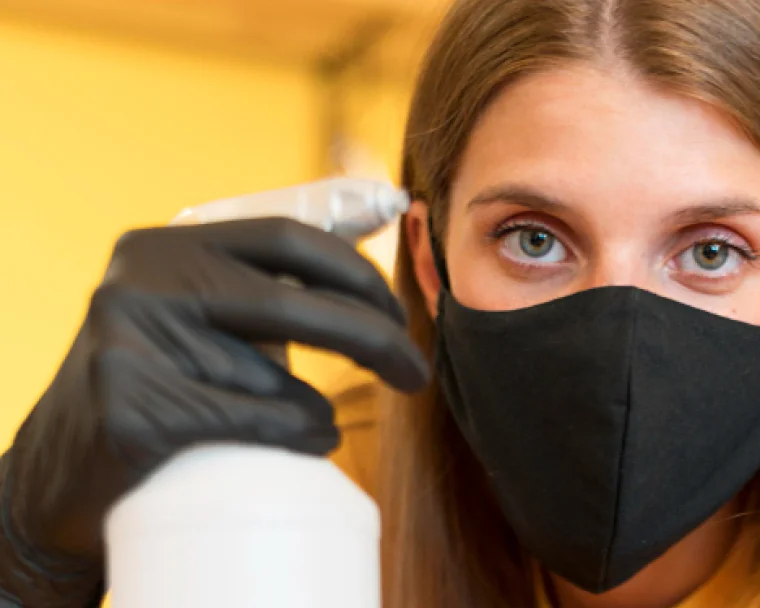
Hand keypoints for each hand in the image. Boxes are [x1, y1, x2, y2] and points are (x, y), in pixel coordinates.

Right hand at [0, 218, 427, 604]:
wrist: (55, 475)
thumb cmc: (154, 387)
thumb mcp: (196, 317)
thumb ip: (263, 281)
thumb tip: (378, 226)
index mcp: (164, 246)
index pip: (289, 238)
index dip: (359, 275)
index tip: (399, 314)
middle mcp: (142, 281)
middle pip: (294, 303)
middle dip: (373, 338)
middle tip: (415, 374)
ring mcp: (128, 343)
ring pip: (273, 373)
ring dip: (320, 406)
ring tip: (322, 424)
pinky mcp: (129, 409)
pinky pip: (252, 417)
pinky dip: (301, 432)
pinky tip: (316, 439)